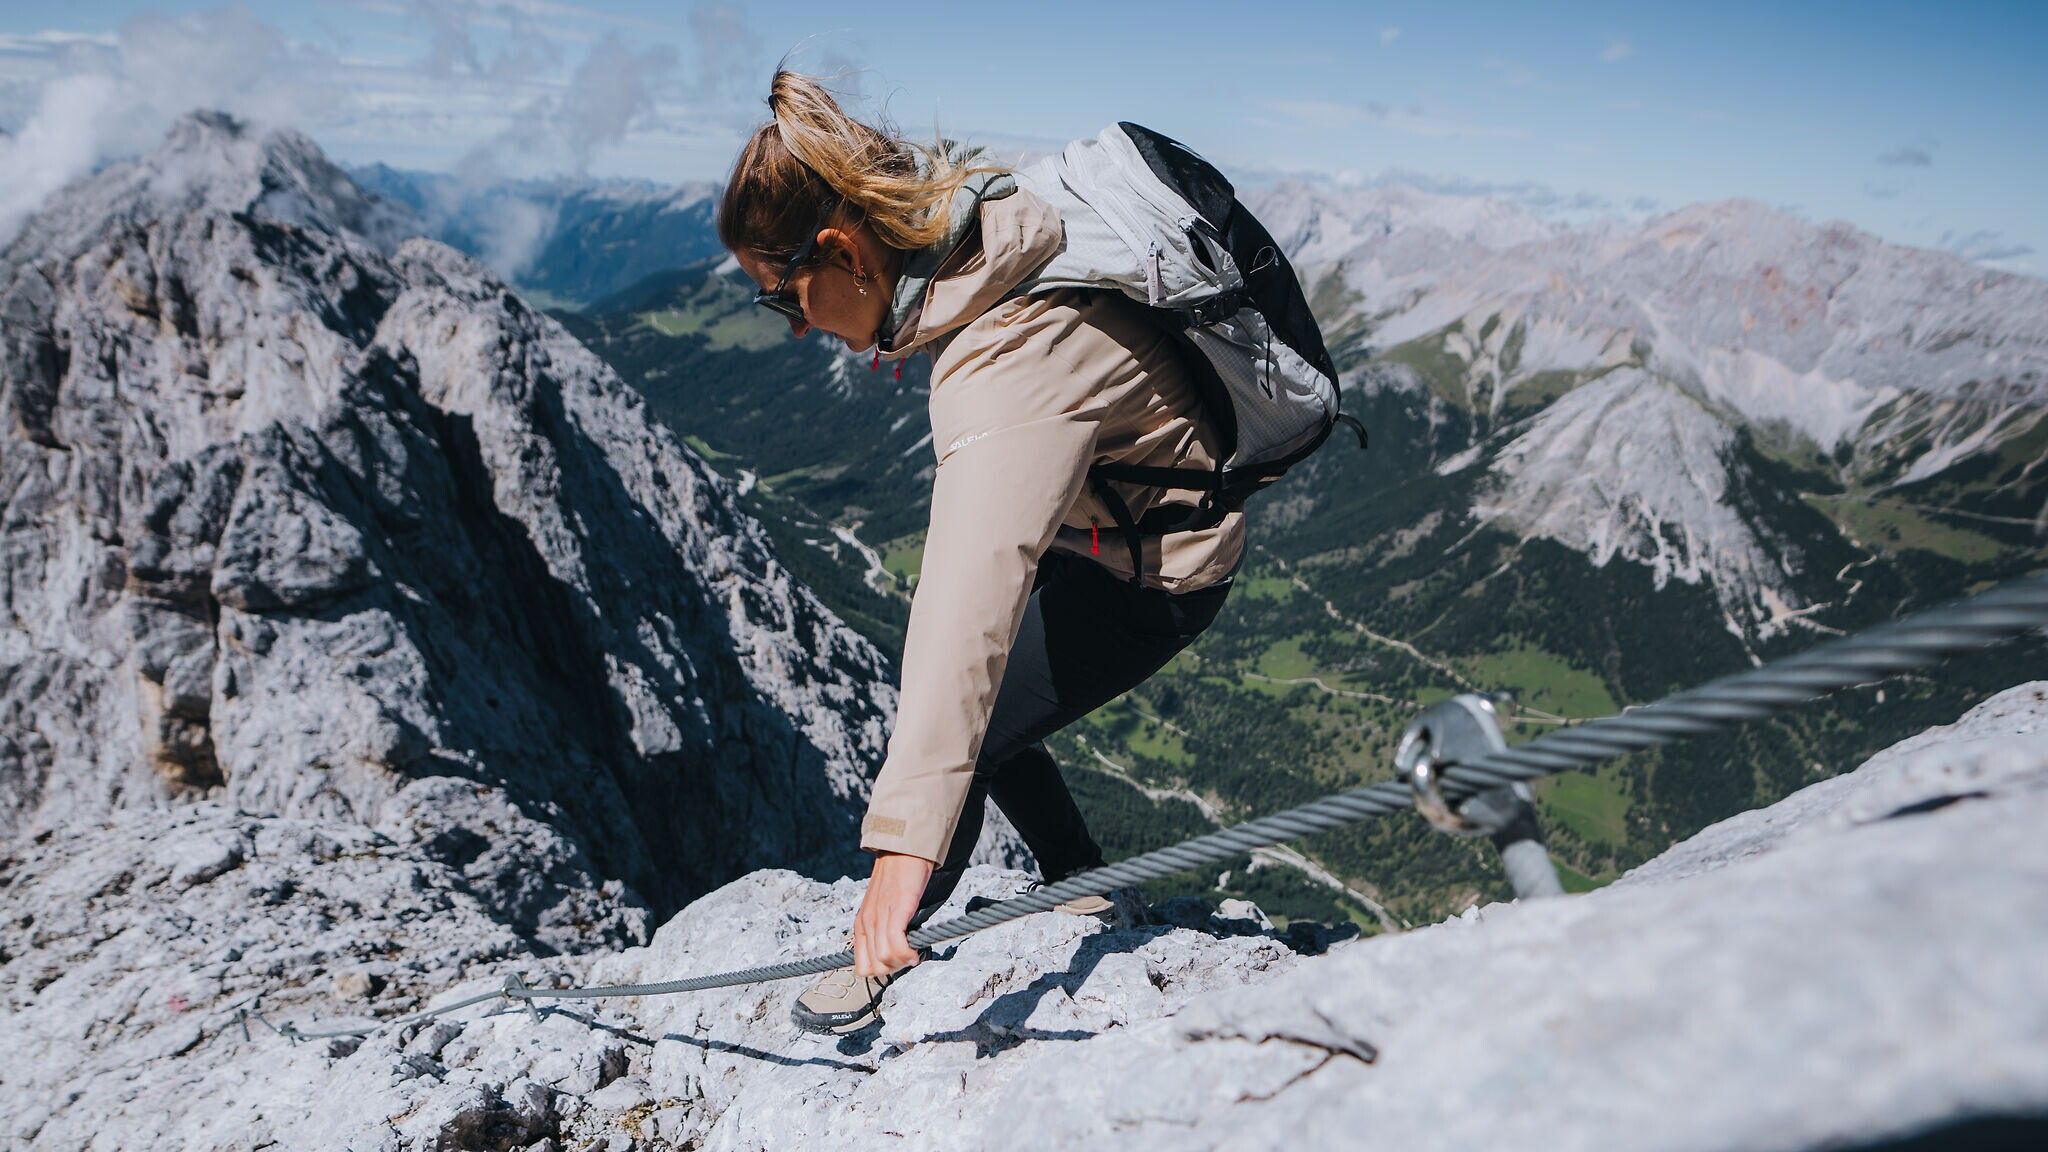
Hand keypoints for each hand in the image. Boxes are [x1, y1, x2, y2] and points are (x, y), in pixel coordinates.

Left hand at [853, 851, 934, 977]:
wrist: (904, 853)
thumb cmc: (897, 879)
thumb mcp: (882, 908)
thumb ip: (883, 929)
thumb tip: (894, 952)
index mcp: (861, 925)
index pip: (862, 966)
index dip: (882, 971)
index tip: (897, 962)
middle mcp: (866, 923)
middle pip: (874, 967)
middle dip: (893, 969)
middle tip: (907, 958)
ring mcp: (879, 918)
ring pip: (884, 960)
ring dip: (902, 962)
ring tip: (914, 953)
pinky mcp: (896, 911)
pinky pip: (897, 945)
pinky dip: (909, 954)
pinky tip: (917, 950)